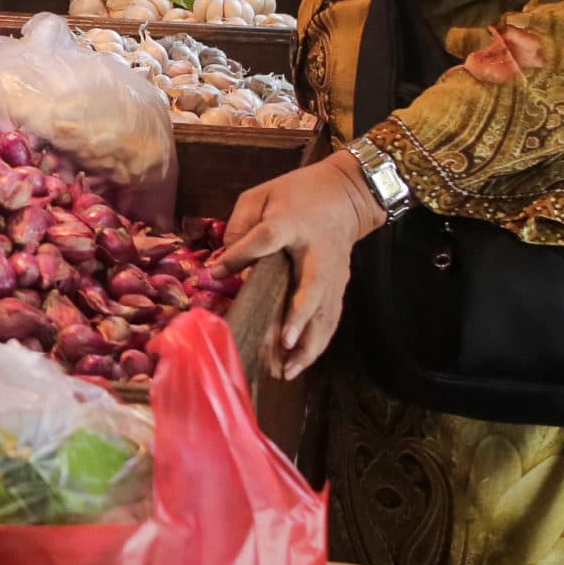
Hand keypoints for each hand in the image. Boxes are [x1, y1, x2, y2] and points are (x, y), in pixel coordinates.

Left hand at [214, 151, 386, 376]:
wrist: (347, 194)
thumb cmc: (296, 193)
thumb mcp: (262, 194)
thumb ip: (240, 223)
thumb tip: (222, 261)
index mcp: (291, 224)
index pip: (266, 239)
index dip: (242, 255)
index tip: (216, 273)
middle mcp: (316, 253)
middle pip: (312, 287)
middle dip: (300, 317)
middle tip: (284, 344)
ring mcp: (334, 273)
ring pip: (326, 313)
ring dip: (309, 344)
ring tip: (287, 371)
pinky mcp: (341, 286)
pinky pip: (330, 320)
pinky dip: (317, 344)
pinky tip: (298, 364)